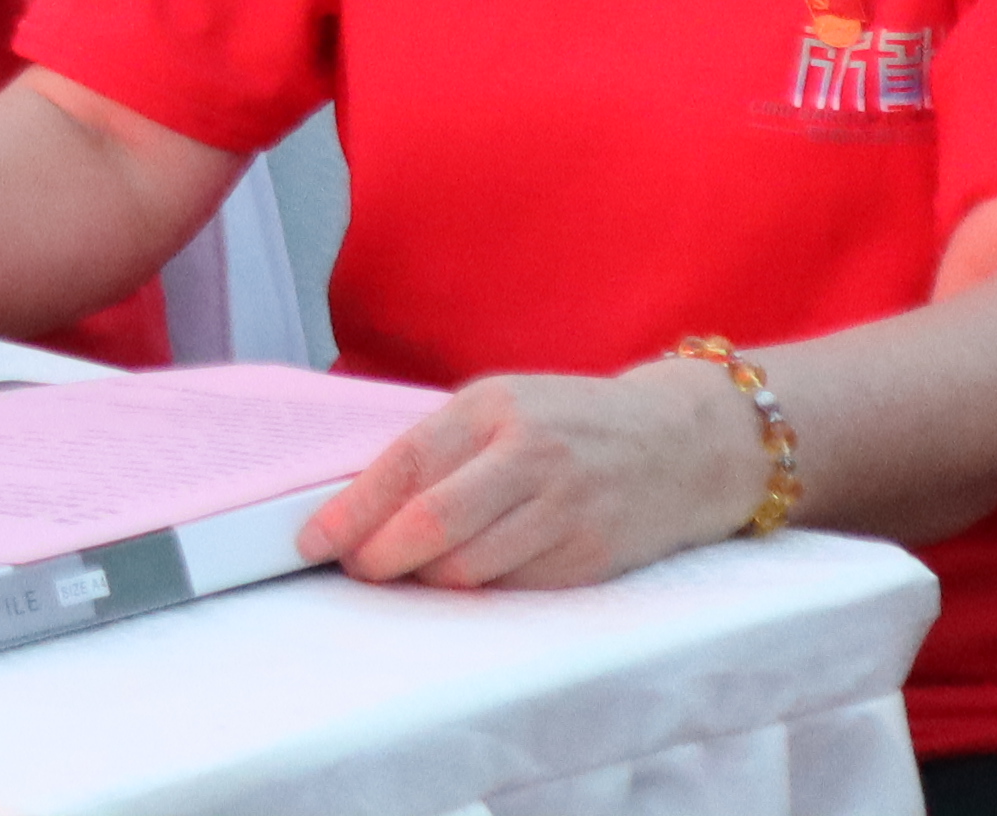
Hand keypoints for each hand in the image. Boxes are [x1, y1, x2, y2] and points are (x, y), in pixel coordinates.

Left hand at [292, 365, 757, 589]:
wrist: (684, 445)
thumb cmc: (570, 423)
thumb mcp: (501, 406)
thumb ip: (441, 446)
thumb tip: (359, 501)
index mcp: (493, 407)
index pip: (406, 464)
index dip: (353, 510)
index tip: (312, 540)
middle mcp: (531, 456)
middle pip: (434, 523)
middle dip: (380, 556)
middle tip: (354, 568)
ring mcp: (566, 509)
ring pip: (470, 568)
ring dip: (425, 579)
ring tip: (407, 570)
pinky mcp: (592, 557)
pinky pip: (514, 588)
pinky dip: (478, 590)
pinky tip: (466, 576)